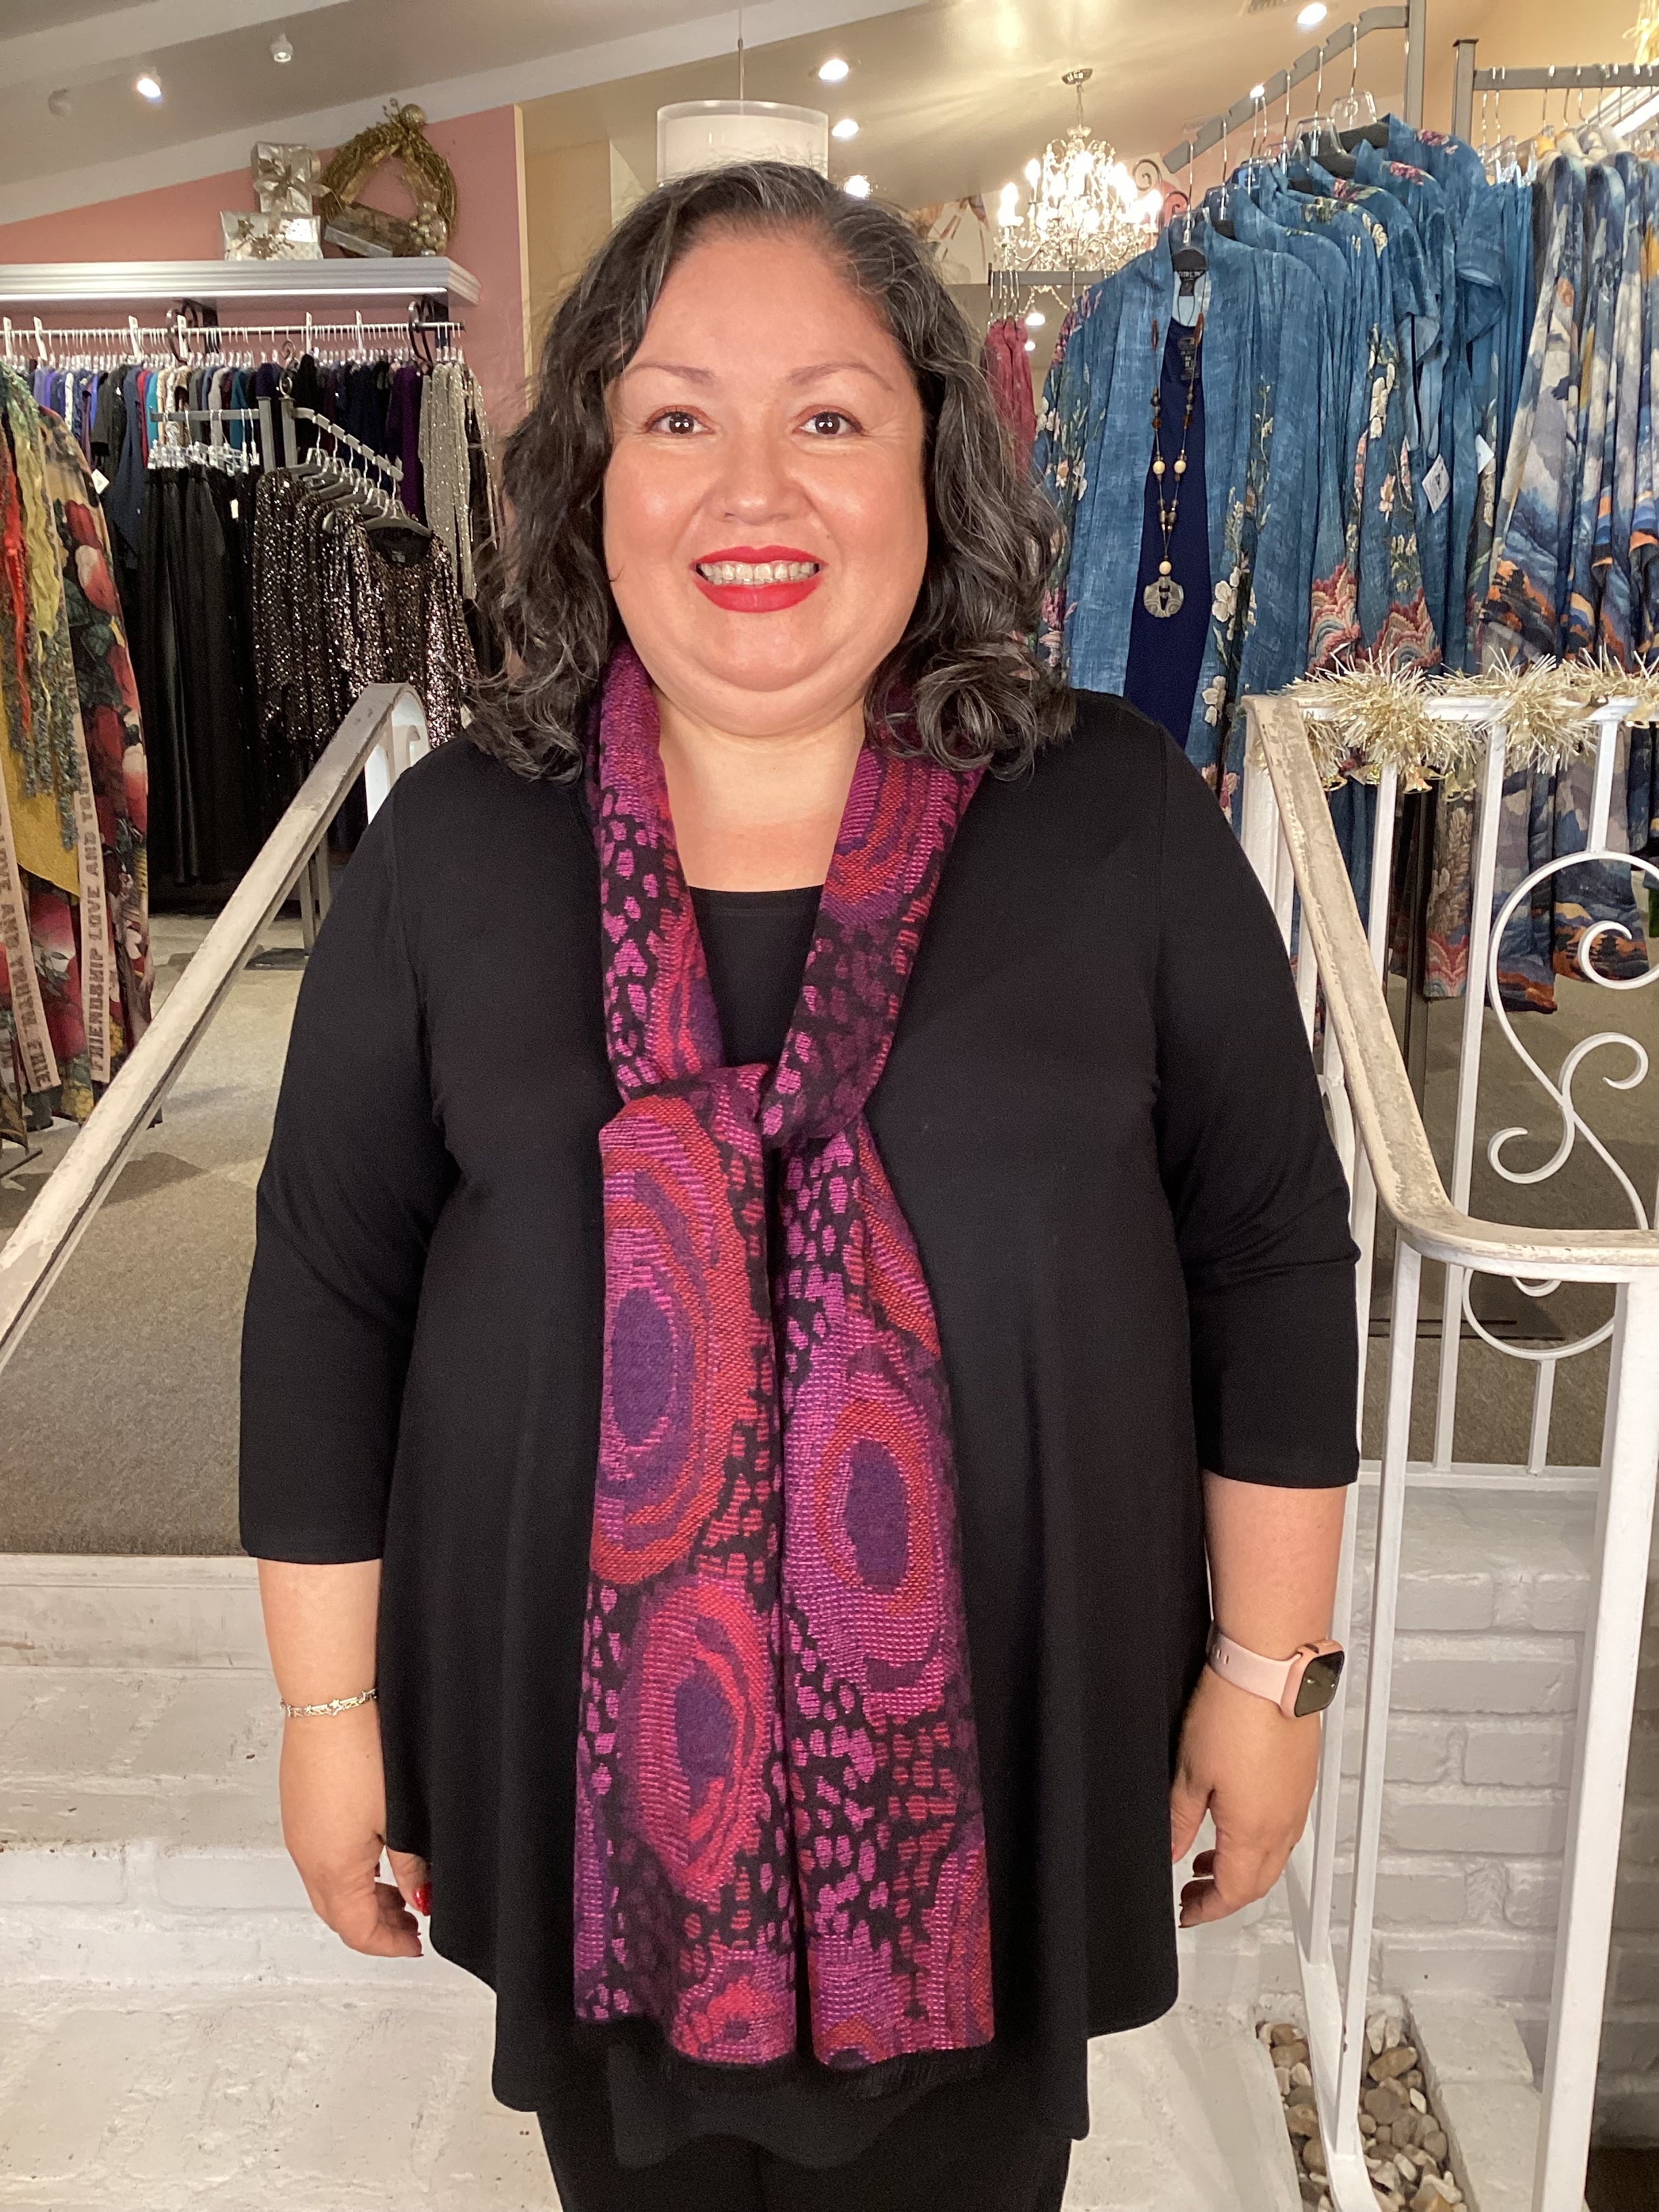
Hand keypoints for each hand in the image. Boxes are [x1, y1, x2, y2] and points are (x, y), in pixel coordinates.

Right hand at [278, 1702, 430, 1956]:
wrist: (332, 1701)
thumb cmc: (362, 1753)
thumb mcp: (399, 1818)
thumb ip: (411, 1866)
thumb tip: (422, 1898)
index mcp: (333, 1869)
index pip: (358, 1930)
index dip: (389, 1944)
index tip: (415, 1944)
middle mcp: (308, 1857)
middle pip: (338, 1915)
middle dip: (374, 1926)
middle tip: (409, 1923)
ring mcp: (299, 1833)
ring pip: (327, 1888)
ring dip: (359, 1899)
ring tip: (396, 1891)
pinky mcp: (299, 1809)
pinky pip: (319, 1859)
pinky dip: (345, 1873)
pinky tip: (371, 1857)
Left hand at [1169, 1664, 1319, 1927]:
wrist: (1270, 1671)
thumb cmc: (1233, 1714)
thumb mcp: (1189, 1774)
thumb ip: (1178, 1822)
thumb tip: (1171, 1854)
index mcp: (1254, 1832)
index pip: (1233, 1892)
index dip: (1207, 1909)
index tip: (1186, 1912)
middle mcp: (1283, 1824)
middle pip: (1258, 1882)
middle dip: (1224, 1894)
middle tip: (1193, 1892)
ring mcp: (1297, 1801)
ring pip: (1273, 1856)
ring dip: (1242, 1867)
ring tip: (1207, 1860)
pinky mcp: (1301, 1779)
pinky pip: (1283, 1827)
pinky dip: (1258, 1840)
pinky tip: (1235, 1822)